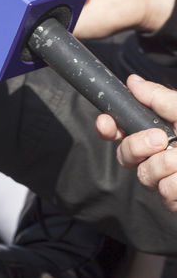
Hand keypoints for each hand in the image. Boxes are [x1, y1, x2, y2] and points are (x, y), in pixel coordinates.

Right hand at [96, 75, 176, 211]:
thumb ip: (160, 99)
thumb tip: (133, 82)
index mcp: (163, 133)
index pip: (124, 131)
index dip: (110, 127)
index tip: (107, 123)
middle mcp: (162, 156)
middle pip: (126, 155)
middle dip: (137, 146)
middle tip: (161, 139)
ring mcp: (170, 180)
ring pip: (145, 176)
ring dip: (166, 166)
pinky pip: (166, 195)